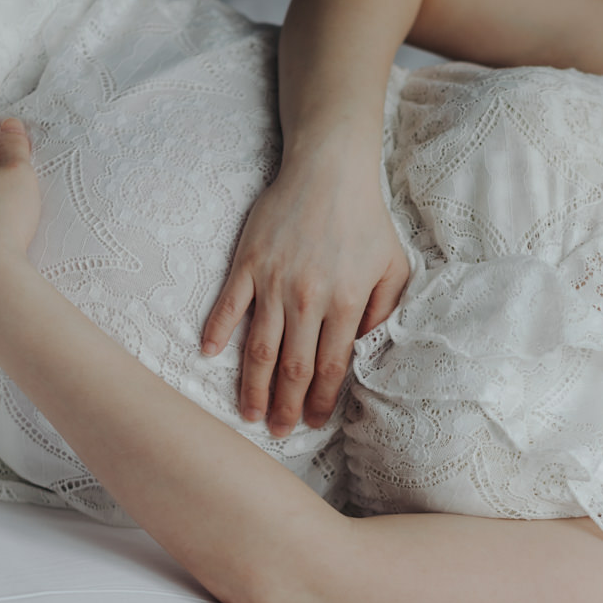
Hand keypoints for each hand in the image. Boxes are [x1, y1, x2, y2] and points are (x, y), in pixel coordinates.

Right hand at [201, 139, 408, 435]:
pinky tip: (209, 355)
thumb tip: (368, 353)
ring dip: (252, 385)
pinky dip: (217, 331)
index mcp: (344, 304)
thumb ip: (384, 313)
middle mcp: (307, 299)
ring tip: (249, 413)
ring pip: (259, 347)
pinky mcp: (248, 263)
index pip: (331, 367)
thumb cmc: (365, 221)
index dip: (320, 400)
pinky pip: (228, 304)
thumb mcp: (393, 268)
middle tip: (278, 432)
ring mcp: (273, 282)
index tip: (313, 422)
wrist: (330, 170)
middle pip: (292, 367)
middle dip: (285, 405)